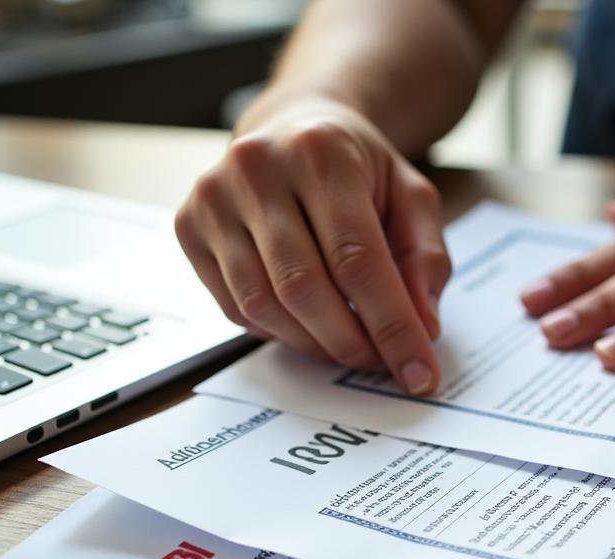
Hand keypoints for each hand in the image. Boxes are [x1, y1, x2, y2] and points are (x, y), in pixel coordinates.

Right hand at [175, 96, 450, 394]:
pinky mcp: (189, 227)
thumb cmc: (357, 171)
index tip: (419, 374)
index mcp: (321, 151)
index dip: (392, 326)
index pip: (357, 259)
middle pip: (304, 288)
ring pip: (264, 305)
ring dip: (315, 344)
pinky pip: (236, 308)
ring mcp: (213, 198)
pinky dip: (279, 332)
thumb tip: (423, 327)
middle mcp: (257, 168)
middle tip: (383, 365)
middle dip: (351, 344)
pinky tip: (308, 323)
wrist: (292, 128)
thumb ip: (425, 259)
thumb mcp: (412, 198)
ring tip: (350, 346)